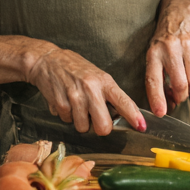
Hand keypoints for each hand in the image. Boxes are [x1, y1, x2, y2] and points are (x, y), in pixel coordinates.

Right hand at [24, 44, 143, 134]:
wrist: (48, 61)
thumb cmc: (76, 69)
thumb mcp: (97, 76)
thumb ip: (109, 94)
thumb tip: (121, 115)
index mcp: (104, 82)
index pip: (123, 101)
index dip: (133, 116)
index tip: (141, 126)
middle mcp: (91, 89)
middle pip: (103, 127)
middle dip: (100, 127)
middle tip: (96, 118)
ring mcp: (75, 97)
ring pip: (83, 127)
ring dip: (81, 121)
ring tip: (77, 105)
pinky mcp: (60, 104)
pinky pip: (68, 121)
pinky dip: (67, 116)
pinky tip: (66, 101)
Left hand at [145, 0, 189, 115]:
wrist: (179, 15)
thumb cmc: (164, 42)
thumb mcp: (153, 56)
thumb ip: (158, 80)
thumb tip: (166, 105)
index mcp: (154, 54)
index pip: (154, 80)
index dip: (157, 99)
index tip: (161, 113)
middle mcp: (170, 49)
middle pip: (179, 84)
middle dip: (180, 96)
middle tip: (178, 97)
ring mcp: (188, 46)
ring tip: (186, 81)